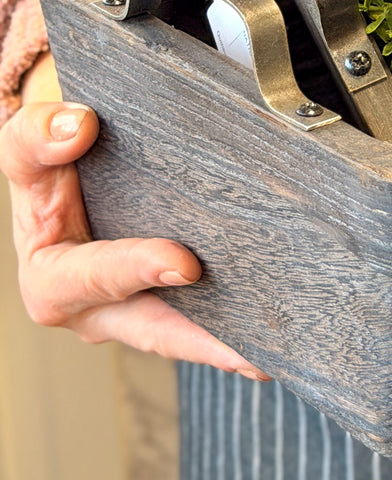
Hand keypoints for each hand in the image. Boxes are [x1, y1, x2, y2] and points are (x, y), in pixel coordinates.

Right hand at [2, 52, 265, 376]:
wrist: (68, 174)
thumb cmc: (46, 169)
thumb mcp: (25, 148)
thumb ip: (36, 136)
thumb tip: (76, 126)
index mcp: (54, 282)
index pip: (95, 278)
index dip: (137, 271)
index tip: (185, 265)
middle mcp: (98, 311)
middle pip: (154, 330)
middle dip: (201, 340)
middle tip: (249, 348)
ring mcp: (139, 312)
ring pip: (187, 334)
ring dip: (230, 345)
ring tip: (277, 353)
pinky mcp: (172, 306)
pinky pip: (207, 320)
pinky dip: (239, 327)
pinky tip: (278, 336)